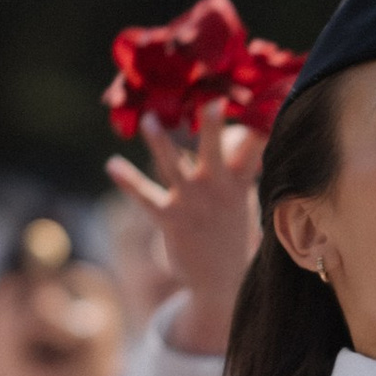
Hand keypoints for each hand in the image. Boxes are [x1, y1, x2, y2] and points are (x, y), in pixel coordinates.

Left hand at [104, 101, 262, 360]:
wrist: (222, 282)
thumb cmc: (232, 229)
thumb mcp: (242, 196)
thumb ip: (240, 164)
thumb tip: (245, 128)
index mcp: (240, 181)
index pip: (254, 145)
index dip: (259, 120)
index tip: (262, 94)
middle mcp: (217, 188)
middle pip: (215, 150)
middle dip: (213, 126)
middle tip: (212, 100)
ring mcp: (192, 203)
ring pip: (174, 166)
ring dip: (160, 143)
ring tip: (149, 120)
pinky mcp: (169, 220)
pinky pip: (145, 197)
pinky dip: (128, 181)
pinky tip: (113, 165)